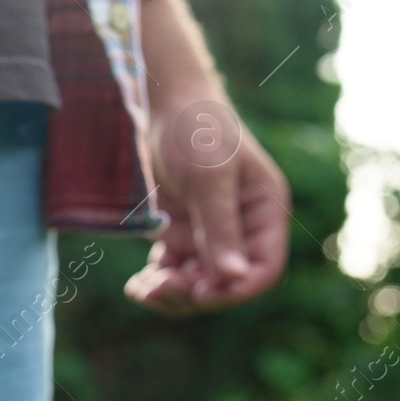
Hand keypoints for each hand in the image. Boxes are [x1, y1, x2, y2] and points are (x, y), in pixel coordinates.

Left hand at [123, 94, 290, 314]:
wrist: (163, 106)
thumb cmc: (198, 131)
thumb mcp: (209, 178)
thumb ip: (219, 227)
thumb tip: (232, 278)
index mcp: (264, 214)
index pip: (262, 270)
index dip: (234, 290)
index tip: (200, 293)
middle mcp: (241, 230)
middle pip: (225, 283)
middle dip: (194, 293)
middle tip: (159, 289)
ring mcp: (208, 234)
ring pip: (196, 283)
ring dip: (171, 294)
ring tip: (142, 290)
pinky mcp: (178, 234)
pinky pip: (172, 272)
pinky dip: (156, 284)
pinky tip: (135, 287)